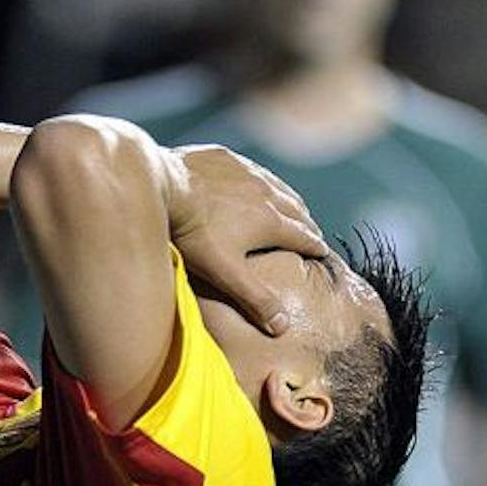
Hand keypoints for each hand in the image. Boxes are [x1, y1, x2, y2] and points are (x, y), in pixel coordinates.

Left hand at [166, 145, 326, 334]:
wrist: (163, 185)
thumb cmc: (194, 233)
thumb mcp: (226, 272)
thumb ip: (255, 299)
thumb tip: (282, 327)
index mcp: (270, 221)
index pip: (304, 236)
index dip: (316, 247)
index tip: (323, 253)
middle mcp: (266, 193)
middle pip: (297, 209)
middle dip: (307, 223)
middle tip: (312, 233)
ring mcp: (246, 172)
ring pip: (278, 187)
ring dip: (289, 200)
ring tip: (293, 209)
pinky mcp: (226, 158)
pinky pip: (253, 170)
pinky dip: (262, 181)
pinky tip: (255, 184)